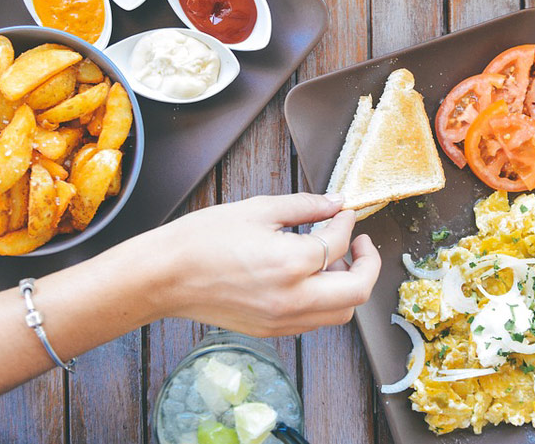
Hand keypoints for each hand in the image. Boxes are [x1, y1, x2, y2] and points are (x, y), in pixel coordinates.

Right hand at [142, 194, 380, 336]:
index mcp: (291, 263)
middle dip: (368, 263)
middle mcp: (293, 299)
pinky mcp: (271, 331)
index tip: (343, 212)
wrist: (166, 275)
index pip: (338, 244)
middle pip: (358, 291)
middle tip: (360, 243)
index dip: (346, 223)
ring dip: (348, 286)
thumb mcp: (258, 209)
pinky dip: (325, 300)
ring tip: (333, 261)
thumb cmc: (203, 239)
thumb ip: (305, 206)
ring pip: (340, 313)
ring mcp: (282, 321)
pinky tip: (309, 278)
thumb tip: (335, 203)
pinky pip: (315, 321)